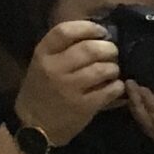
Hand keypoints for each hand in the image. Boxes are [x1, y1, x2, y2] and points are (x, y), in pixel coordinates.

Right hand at [13, 19, 122, 145]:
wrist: (35, 126)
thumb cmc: (41, 91)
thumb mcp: (43, 64)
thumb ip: (63, 50)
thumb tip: (96, 35)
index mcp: (42, 54)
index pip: (65, 31)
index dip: (89, 27)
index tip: (102, 31)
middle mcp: (55, 68)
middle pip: (89, 49)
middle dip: (108, 48)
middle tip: (113, 53)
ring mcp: (69, 88)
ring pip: (103, 69)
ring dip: (114, 68)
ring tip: (113, 70)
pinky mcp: (84, 106)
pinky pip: (110, 90)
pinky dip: (118, 86)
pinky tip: (116, 87)